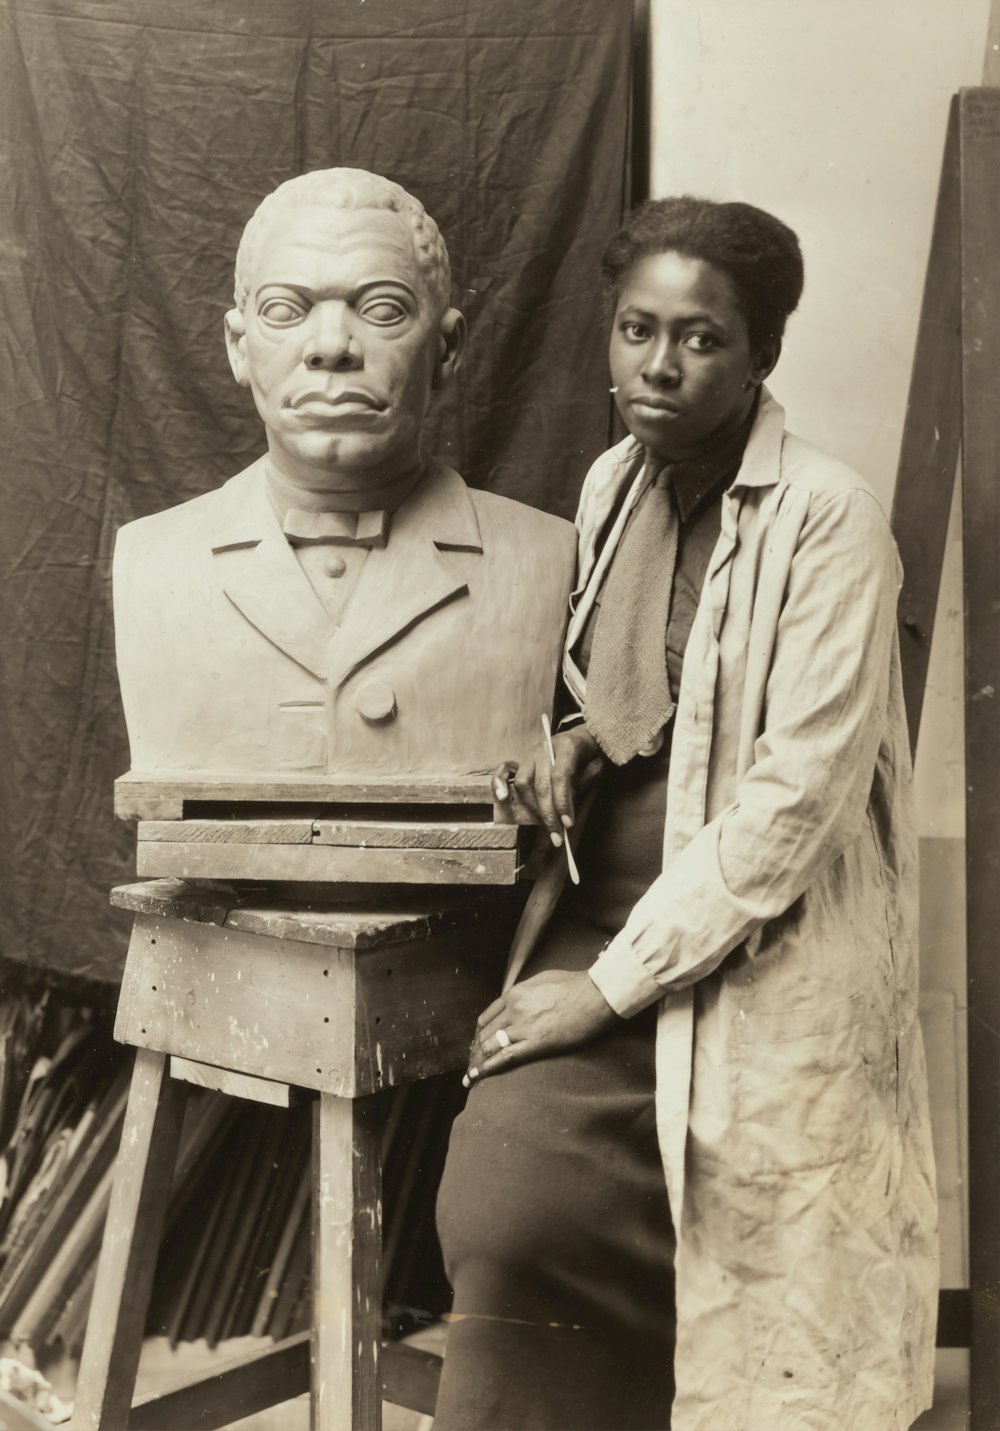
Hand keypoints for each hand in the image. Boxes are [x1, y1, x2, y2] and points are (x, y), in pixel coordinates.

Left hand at [463, 969, 619, 1084]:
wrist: (596, 994)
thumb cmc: (574, 985)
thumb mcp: (542, 980)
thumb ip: (525, 992)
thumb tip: (518, 1000)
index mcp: (514, 994)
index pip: (487, 1018)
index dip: (480, 1034)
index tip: (479, 1044)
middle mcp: (514, 1009)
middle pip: (485, 1034)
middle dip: (476, 1051)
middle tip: (474, 1064)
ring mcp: (524, 1026)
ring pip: (490, 1046)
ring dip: (478, 1061)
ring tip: (472, 1075)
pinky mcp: (537, 1043)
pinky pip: (506, 1057)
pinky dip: (488, 1068)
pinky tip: (478, 1077)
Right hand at [492, 724, 604, 846]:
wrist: (579, 737)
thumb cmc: (588, 754)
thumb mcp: (596, 765)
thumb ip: (584, 782)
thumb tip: (567, 807)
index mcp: (565, 746)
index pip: (560, 777)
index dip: (563, 802)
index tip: (568, 824)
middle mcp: (543, 749)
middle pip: (541, 785)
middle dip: (549, 814)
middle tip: (558, 835)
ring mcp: (529, 754)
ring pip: (524, 784)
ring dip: (534, 808)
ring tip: (546, 825)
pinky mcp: (520, 761)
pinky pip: (503, 771)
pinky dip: (499, 784)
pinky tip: (503, 798)